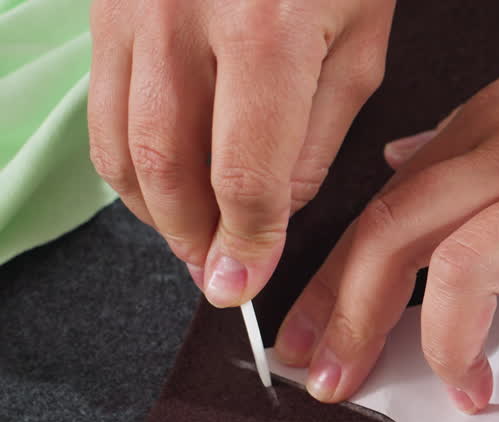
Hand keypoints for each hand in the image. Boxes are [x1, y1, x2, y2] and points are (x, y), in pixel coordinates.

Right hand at [88, 0, 393, 306]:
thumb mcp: (361, 44)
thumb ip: (318, 136)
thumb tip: (275, 212)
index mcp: (266, 34)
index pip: (245, 175)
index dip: (246, 244)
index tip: (246, 283)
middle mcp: (182, 20)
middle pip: (166, 171)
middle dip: (192, 239)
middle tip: (217, 272)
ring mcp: (132, 10)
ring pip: (119, 145)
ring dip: (153, 211)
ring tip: (192, 237)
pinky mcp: (106, 8)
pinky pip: (103, 106)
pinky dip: (129, 161)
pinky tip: (165, 182)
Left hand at [273, 0, 498, 421]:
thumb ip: (474, 126)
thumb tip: (414, 154)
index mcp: (493, 125)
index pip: (385, 206)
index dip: (335, 277)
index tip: (313, 329)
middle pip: (396, 239)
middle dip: (349, 320)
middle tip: (333, 381)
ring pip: (465, 269)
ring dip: (443, 347)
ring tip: (460, 397)